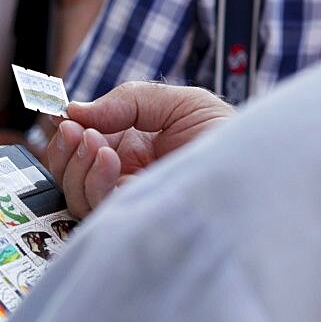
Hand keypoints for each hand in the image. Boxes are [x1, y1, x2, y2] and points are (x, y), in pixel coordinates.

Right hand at [47, 82, 234, 216]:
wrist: (260, 166)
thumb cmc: (227, 135)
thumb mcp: (176, 103)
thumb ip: (126, 102)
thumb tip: (73, 108)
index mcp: (130, 148)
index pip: (81, 145)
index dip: (65, 130)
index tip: (60, 113)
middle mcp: (124, 177)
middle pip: (69, 173)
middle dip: (64, 150)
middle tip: (73, 129)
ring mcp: (129, 201)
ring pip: (77, 194)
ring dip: (77, 165)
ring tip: (96, 141)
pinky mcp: (137, 220)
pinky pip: (99, 207)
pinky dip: (96, 181)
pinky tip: (111, 159)